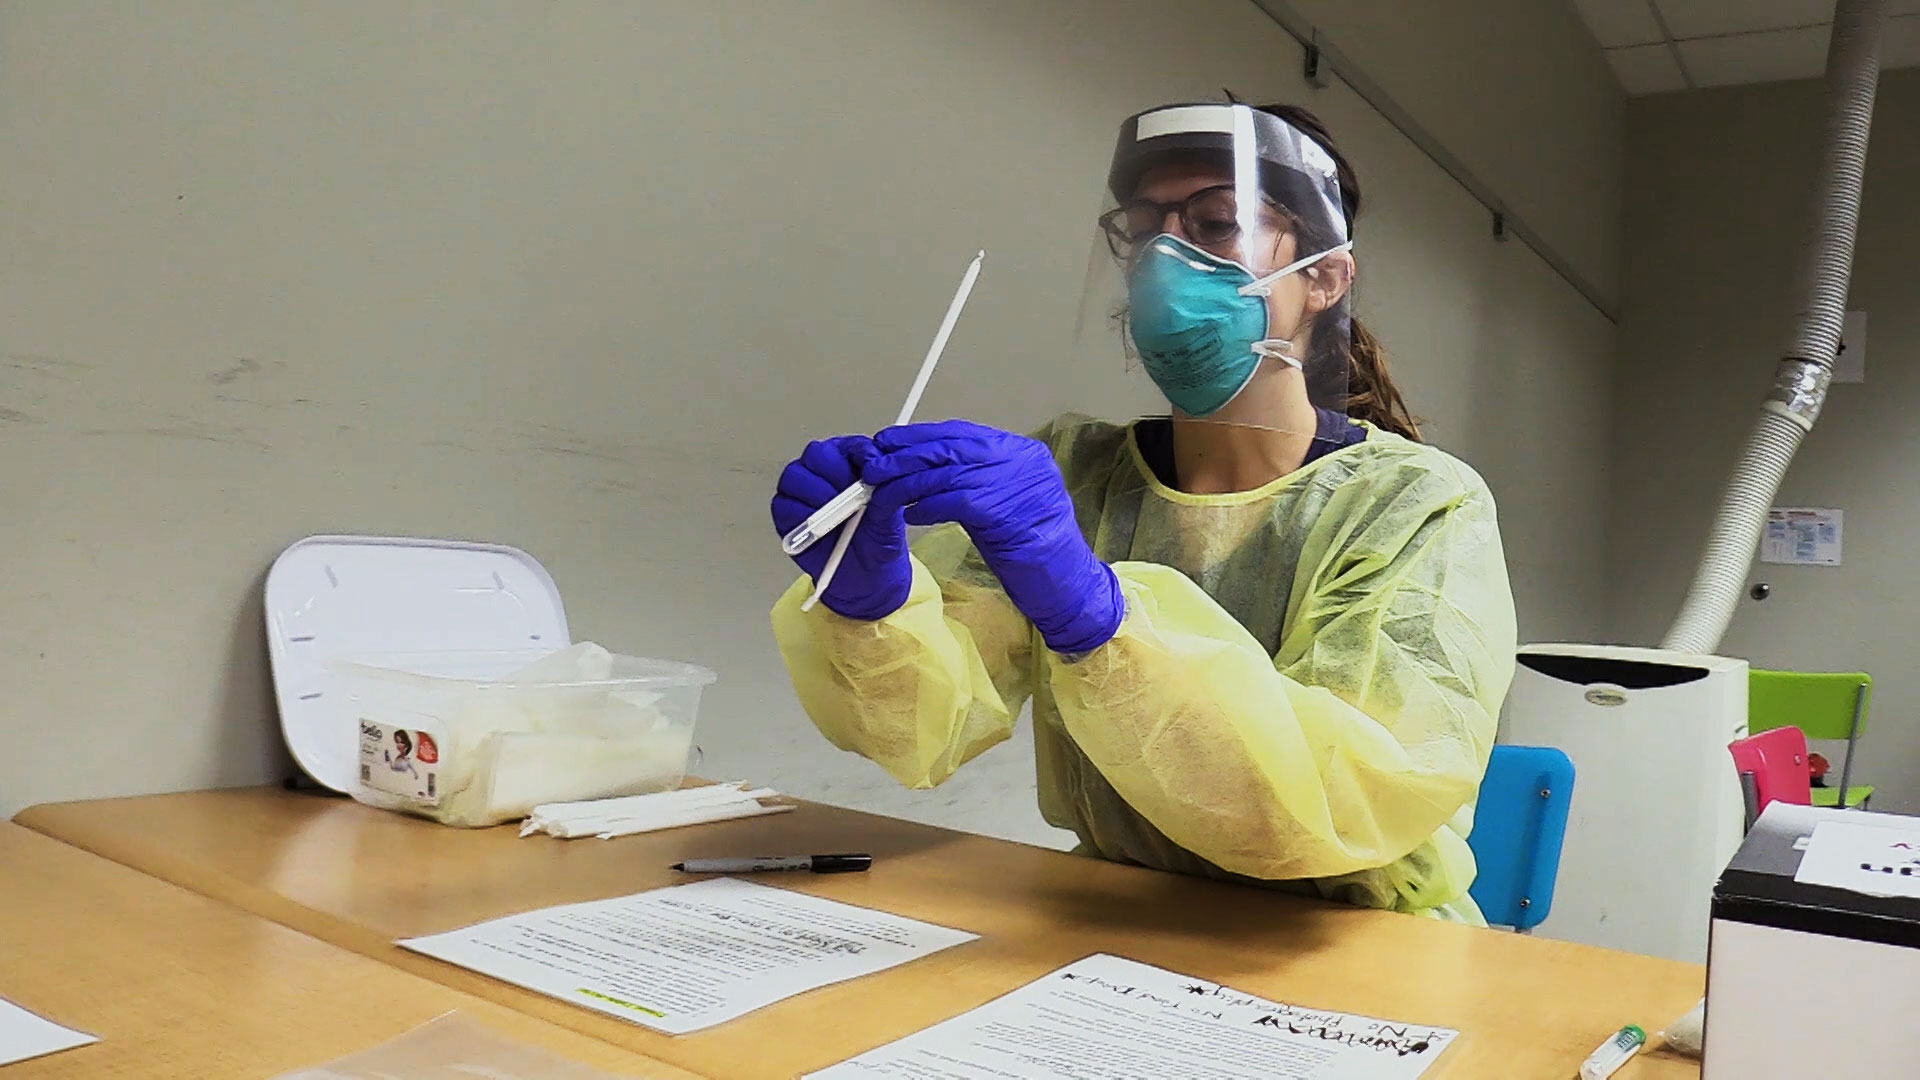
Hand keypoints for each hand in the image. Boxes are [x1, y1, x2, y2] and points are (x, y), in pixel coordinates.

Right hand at [770, 436, 910, 620]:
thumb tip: (883, 475)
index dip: (860, 455)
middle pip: (817, 454)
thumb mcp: (891, 515)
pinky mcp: (786, 513)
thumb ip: (887, 493)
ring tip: (837, 515)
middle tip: (850, 494)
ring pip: (796, 476)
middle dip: (834, 472)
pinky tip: (820, 528)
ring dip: (818, 494)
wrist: (866, 575)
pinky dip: (802, 516)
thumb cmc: (878, 539)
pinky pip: (784, 505)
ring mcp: (801, 490)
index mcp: (850, 462)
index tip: (871, 472)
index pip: (851, 446)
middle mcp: (823, 471)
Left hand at [864, 420, 1123, 653]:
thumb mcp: (1003, 504)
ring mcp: (1018, 484)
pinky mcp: (1008, 512)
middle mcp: (1023, 461)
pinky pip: (957, 501)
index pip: (963, 434)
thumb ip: (975, 480)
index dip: (921, 436)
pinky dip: (929, 506)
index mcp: (1023, 453)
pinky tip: (909, 515)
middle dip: (908, 453)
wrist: (1068, 587)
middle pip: (953, 448)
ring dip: (909, 481)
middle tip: (874, 461)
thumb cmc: (1034, 551)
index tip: (889, 440)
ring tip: (881, 489)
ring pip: (950, 473)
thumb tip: (927, 466)